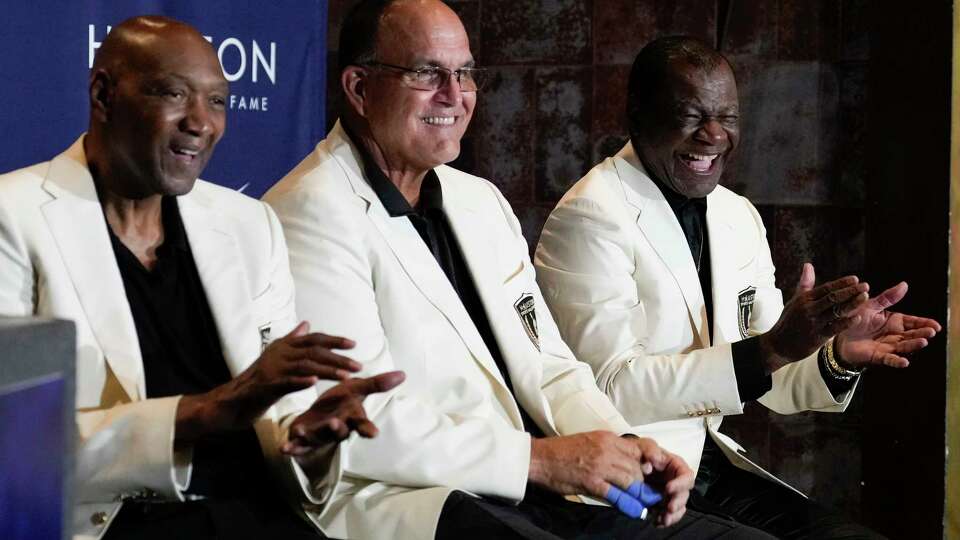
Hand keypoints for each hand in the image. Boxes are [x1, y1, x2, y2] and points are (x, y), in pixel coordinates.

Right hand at [176, 321, 360, 441]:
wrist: (231, 402)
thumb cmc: (257, 381)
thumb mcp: (276, 358)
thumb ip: (292, 341)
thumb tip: (306, 324)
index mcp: (282, 346)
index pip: (313, 339)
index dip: (333, 340)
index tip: (353, 344)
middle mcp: (278, 354)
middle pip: (313, 351)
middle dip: (337, 357)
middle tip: (358, 365)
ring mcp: (271, 370)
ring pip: (304, 366)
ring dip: (327, 370)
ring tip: (346, 376)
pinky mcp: (265, 387)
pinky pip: (285, 382)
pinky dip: (300, 381)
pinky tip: (314, 383)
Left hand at [282, 370, 405, 455]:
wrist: (319, 415)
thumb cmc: (341, 403)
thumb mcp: (357, 390)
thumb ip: (376, 384)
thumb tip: (402, 374)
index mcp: (350, 417)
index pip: (362, 423)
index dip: (367, 429)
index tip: (373, 433)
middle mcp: (337, 428)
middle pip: (339, 431)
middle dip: (337, 429)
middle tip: (335, 423)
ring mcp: (320, 436)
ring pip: (317, 437)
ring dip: (310, 435)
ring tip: (302, 430)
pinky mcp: (304, 440)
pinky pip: (298, 446)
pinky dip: (292, 448)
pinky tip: (284, 449)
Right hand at [528, 432, 691, 524]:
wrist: (539, 458)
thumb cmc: (561, 451)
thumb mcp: (589, 441)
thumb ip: (608, 449)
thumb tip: (624, 461)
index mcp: (607, 438)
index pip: (639, 449)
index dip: (650, 463)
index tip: (655, 473)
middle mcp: (606, 449)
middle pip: (637, 466)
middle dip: (646, 482)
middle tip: (652, 493)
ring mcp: (599, 466)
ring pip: (631, 480)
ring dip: (640, 493)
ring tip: (647, 502)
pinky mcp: (591, 482)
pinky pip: (616, 494)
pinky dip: (629, 504)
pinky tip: (636, 511)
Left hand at [642, 450, 693, 526]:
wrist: (627, 462)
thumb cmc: (639, 451)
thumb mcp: (644, 445)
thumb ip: (650, 449)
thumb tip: (653, 461)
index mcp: (676, 466)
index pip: (686, 476)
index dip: (681, 483)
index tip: (668, 488)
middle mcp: (676, 481)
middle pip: (684, 494)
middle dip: (678, 502)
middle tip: (669, 508)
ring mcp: (670, 494)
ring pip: (678, 507)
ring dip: (673, 515)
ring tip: (663, 519)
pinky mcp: (662, 503)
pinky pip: (667, 514)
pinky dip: (664, 519)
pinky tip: (657, 522)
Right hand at [758, 263, 867, 372]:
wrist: (778, 344)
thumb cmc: (788, 321)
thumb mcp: (794, 301)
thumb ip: (804, 283)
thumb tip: (808, 265)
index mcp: (804, 299)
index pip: (826, 288)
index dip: (841, 283)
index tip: (855, 279)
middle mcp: (809, 309)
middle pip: (833, 297)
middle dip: (850, 291)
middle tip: (865, 286)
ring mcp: (813, 322)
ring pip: (835, 311)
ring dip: (852, 303)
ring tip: (865, 297)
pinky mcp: (817, 336)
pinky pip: (834, 328)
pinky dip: (846, 322)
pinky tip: (857, 317)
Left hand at [835, 282, 940, 367]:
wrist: (838, 334)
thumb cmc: (856, 318)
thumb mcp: (871, 305)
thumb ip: (888, 298)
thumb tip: (904, 284)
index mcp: (894, 321)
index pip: (914, 322)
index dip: (925, 324)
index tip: (936, 326)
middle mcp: (894, 335)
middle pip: (912, 335)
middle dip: (922, 334)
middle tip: (931, 332)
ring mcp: (887, 346)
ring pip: (904, 346)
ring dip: (913, 345)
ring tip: (923, 342)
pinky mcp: (877, 356)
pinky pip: (889, 359)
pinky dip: (896, 361)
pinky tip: (905, 362)